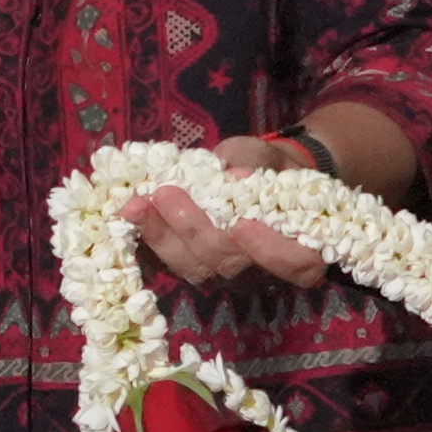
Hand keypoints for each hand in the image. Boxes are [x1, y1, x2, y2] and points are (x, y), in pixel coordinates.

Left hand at [123, 131, 349, 284]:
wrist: (257, 176)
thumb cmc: (271, 168)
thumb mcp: (268, 157)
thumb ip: (254, 165)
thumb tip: (233, 177)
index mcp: (299, 246)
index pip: (296, 263)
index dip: (270, 250)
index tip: (242, 223)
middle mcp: (263, 271)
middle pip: (229, 263)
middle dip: (194, 229)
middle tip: (165, 194)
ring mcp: (227, 274)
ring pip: (196, 267)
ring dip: (162, 234)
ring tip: (136, 203)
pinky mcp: (198, 267)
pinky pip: (175, 261)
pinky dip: (152, 236)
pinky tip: (132, 211)